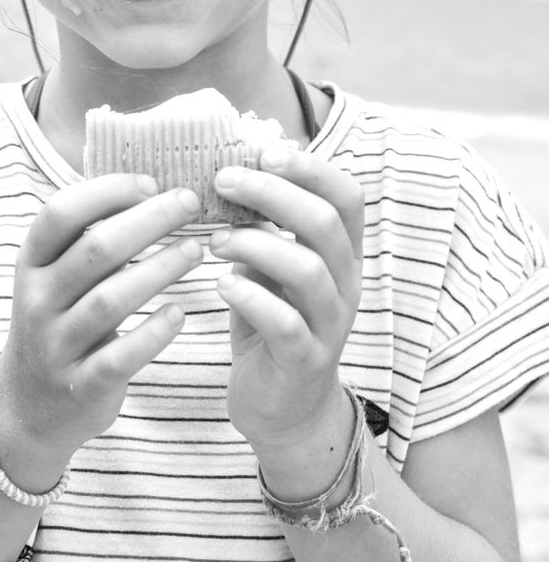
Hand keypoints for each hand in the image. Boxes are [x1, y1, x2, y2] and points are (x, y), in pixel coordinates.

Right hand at [0, 175, 202, 466]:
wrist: (29, 405)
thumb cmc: (60, 320)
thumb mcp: (55, 277)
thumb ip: (89, 239)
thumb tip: (150, 189)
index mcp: (32, 263)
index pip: (60, 213)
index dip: (106, 191)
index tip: (151, 182)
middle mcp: (39, 300)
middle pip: (95, 250)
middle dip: (148, 220)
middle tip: (189, 204)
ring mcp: (57, 344)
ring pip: (110, 300)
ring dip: (158, 269)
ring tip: (195, 251)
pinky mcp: (82, 385)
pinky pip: (119, 357)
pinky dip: (152, 333)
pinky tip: (178, 313)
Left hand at [210, 147, 363, 451]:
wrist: (284, 410)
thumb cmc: (272, 323)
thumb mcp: (269, 267)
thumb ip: (262, 228)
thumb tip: (229, 173)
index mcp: (342, 253)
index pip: (346, 195)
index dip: (310, 167)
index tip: (264, 152)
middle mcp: (346, 283)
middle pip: (325, 222)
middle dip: (271, 193)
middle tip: (222, 182)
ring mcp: (331, 324)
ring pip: (308, 268)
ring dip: (256, 243)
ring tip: (214, 240)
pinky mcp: (306, 360)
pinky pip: (287, 323)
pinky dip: (251, 297)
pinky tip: (222, 285)